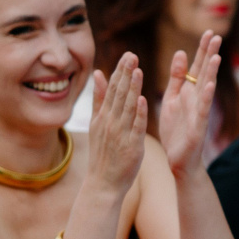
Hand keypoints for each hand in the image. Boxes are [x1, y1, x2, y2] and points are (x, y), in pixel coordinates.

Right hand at [81, 53, 148, 203]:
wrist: (102, 184)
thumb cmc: (103, 155)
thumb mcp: (96, 124)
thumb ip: (99, 99)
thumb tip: (99, 74)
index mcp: (103, 116)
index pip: (112, 89)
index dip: (120, 71)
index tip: (128, 55)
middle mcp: (110, 122)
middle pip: (118, 94)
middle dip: (125, 74)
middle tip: (132, 54)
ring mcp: (119, 134)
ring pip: (126, 107)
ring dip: (132, 88)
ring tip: (137, 70)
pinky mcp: (131, 146)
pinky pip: (135, 127)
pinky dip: (137, 113)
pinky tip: (141, 99)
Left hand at [157, 32, 223, 176]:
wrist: (179, 161)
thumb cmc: (176, 131)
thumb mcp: (173, 99)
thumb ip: (176, 78)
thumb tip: (180, 53)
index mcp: (188, 92)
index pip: (196, 66)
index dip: (202, 50)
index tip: (208, 32)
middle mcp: (197, 99)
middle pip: (204, 72)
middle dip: (209, 54)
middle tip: (216, 35)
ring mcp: (199, 112)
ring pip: (206, 88)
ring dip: (211, 73)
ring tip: (216, 56)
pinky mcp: (198, 127)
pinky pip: (202, 110)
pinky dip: (206, 97)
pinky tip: (209, 85)